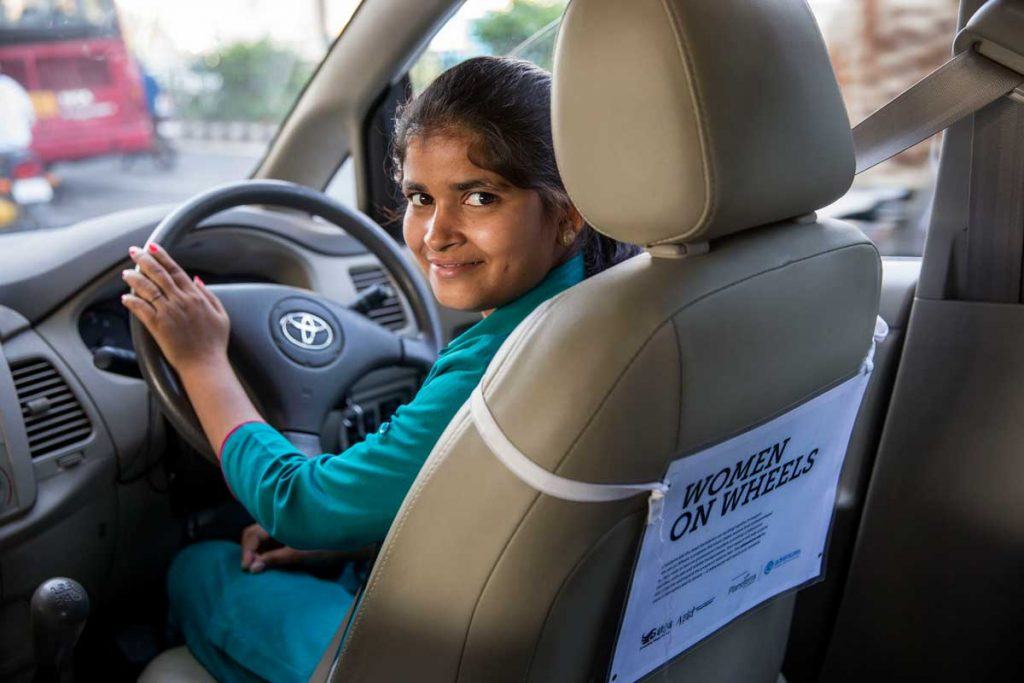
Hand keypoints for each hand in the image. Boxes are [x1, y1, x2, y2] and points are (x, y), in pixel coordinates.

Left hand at [120, 243, 229, 372]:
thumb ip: (209, 295)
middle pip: (159, 274)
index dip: (163, 257)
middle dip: (144, 260)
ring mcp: (168, 313)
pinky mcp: (158, 326)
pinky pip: (141, 309)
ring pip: (148, 289)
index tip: (153, 247)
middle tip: (134, 251)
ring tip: (126, 273)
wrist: (205, 365)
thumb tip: (197, 280)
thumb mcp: (221, 315)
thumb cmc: (214, 343)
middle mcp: (181, 301)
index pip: (176, 271)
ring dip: (135, 278)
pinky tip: (125, 297)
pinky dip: (132, 301)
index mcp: (196, 297)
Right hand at [240, 524, 346, 572]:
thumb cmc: (329, 544)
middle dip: (250, 551)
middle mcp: (280, 519)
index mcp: (279, 519)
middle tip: (252, 570)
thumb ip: (275, 558)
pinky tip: (268, 561)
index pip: (251, 534)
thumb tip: (251, 568)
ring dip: (258, 552)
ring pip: (262, 537)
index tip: (248, 569)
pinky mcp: (291, 532)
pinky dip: (267, 551)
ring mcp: (285, 525)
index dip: (247, 552)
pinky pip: (271, 540)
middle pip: (254, 534)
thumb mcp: (300, 553)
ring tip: (259, 568)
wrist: (355, 539)